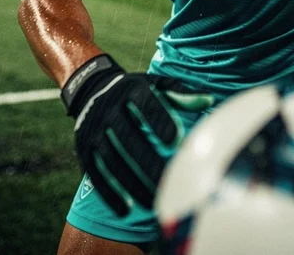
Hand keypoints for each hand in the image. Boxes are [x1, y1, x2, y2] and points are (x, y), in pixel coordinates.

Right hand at [61, 54, 213, 214]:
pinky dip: (109, 192)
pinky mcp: (84, 148)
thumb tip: (209, 101)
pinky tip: (125, 210)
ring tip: (152, 202)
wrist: (91, 88)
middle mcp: (109, 109)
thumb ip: (180, 93)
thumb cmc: (135, 90)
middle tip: (168, 182)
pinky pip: (95, 172)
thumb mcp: (155, 84)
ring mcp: (94, 130)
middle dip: (147, 161)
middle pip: (128, 138)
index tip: (177, 139)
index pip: (146, 104)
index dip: (160, 121)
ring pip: (112, 160)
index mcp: (132, 90)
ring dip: (130, 183)